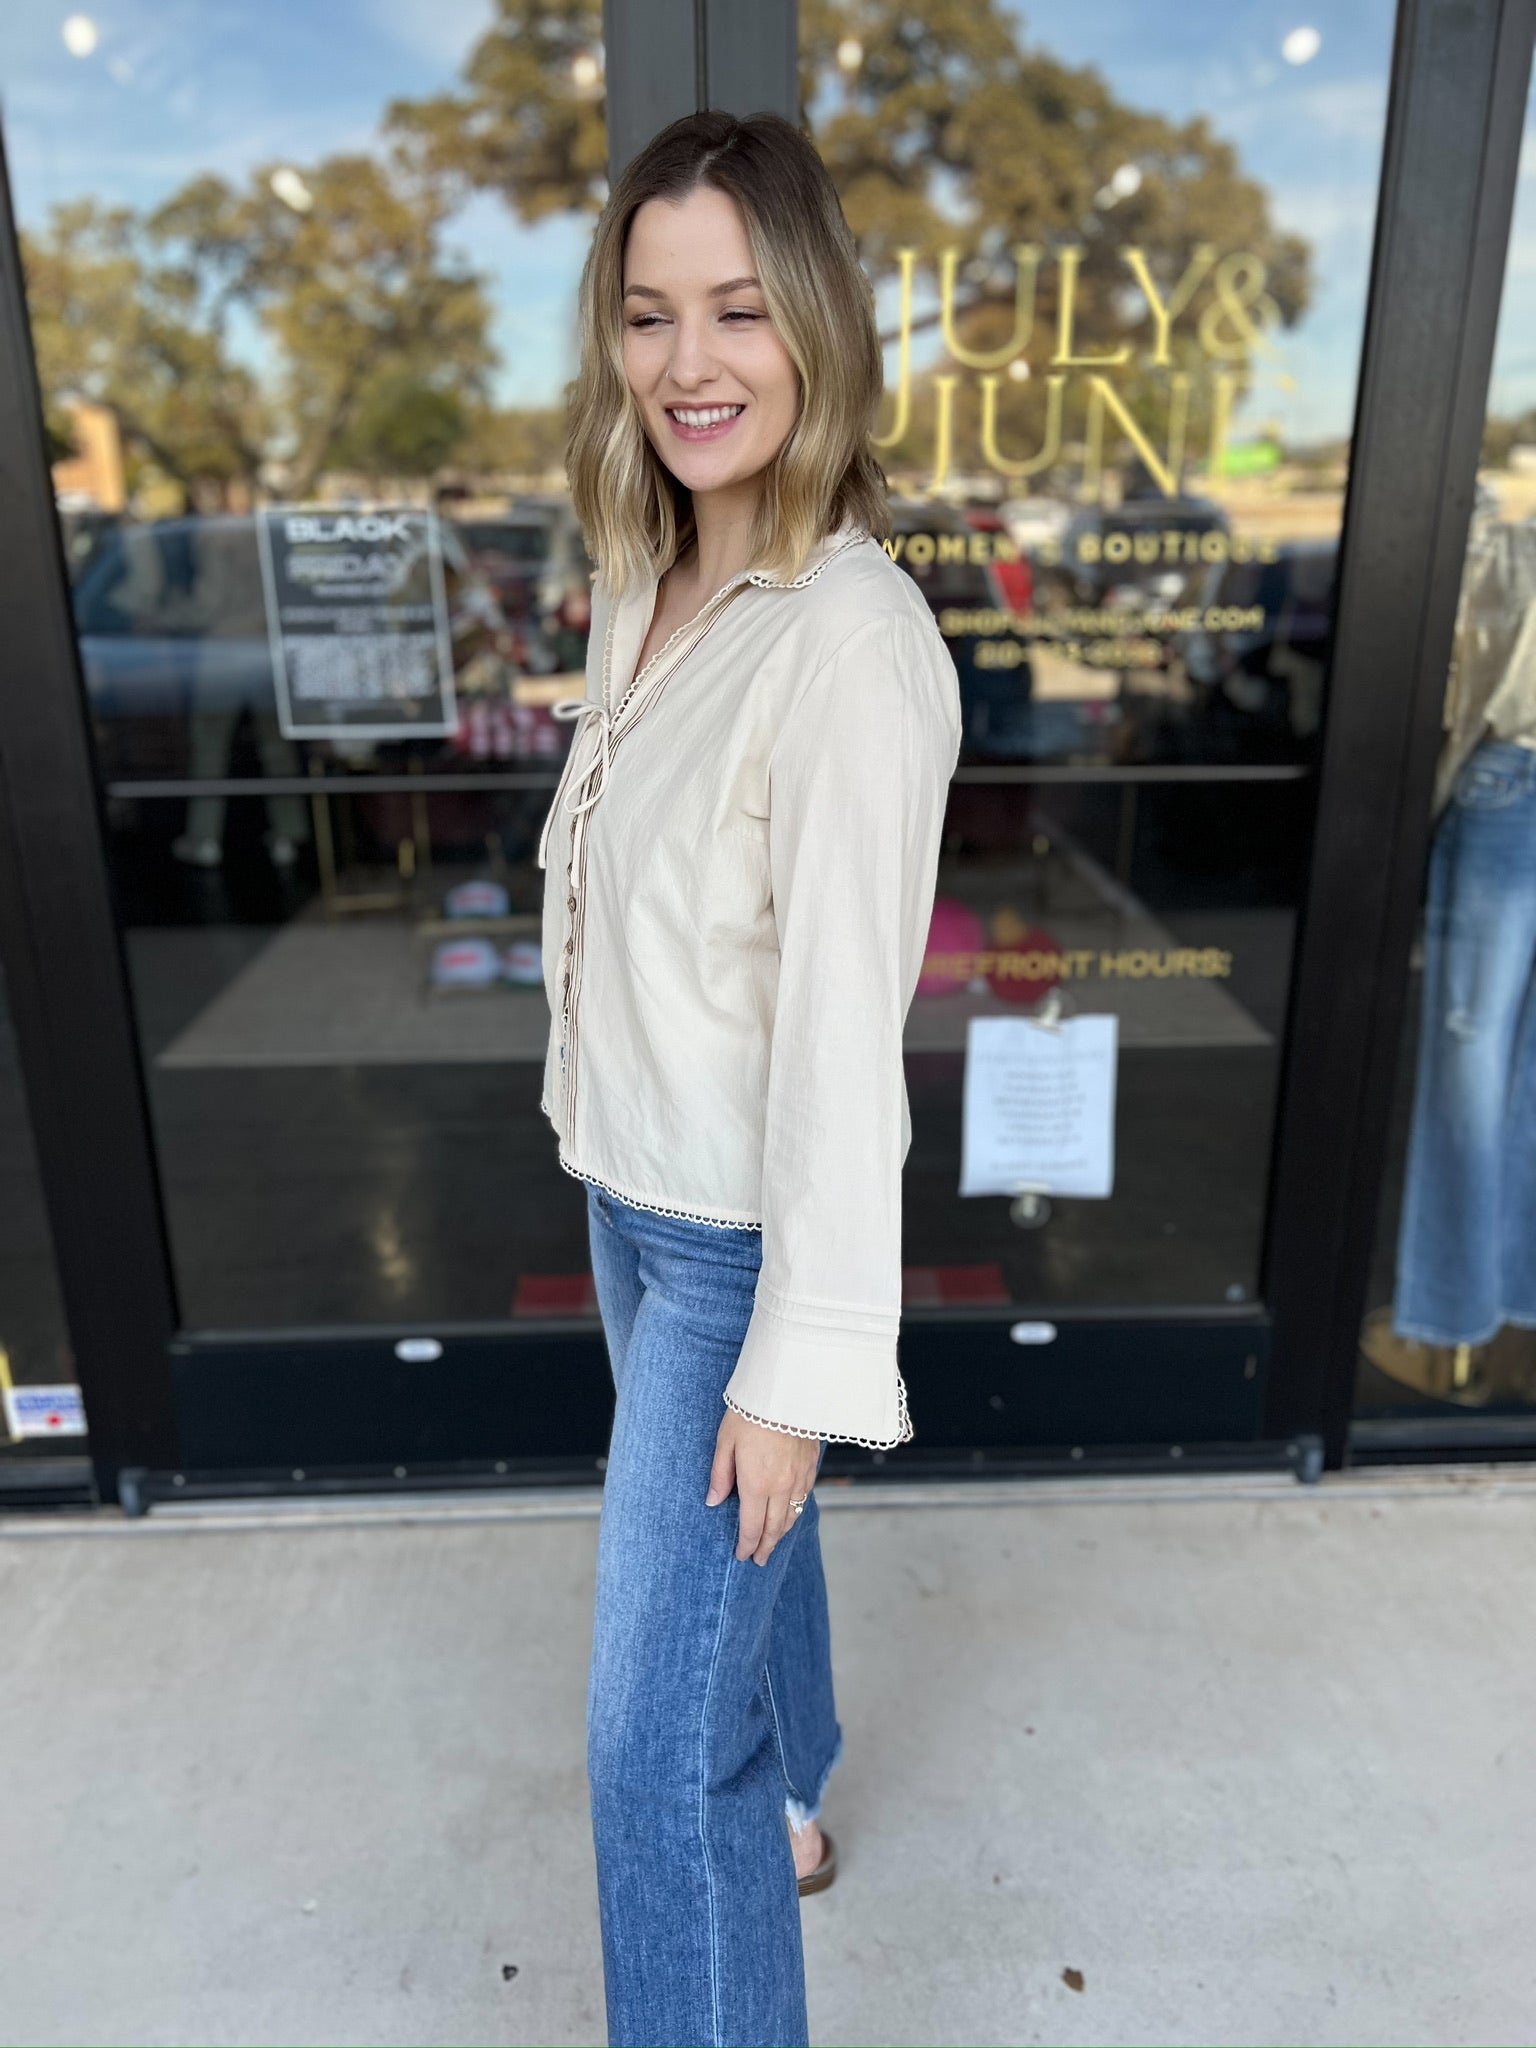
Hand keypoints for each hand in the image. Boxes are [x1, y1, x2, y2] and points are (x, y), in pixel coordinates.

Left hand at [705, 1409, 819, 1565]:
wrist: (787, 1389)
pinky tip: (790, 1512)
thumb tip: (713, 1502)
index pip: (752, 1527)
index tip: (742, 1555)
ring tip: (773, 1542)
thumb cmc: (750, 1412)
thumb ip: (721, 1475)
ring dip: (781, 1532)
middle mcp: (781, 1486)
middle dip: (766, 1546)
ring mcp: (799, 1476)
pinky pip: (804, 1497)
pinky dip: (796, 1511)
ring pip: (792, 1515)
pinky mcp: (811, 1464)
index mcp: (757, 1484)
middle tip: (760, 1559)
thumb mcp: (725, 1442)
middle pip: (774, 1527)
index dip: (747, 1545)